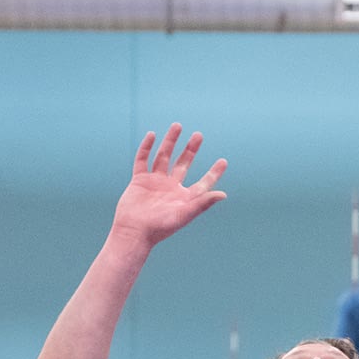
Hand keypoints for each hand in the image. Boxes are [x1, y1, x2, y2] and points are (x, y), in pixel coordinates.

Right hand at [111, 125, 227, 248]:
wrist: (134, 232)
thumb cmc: (160, 227)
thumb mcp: (184, 214)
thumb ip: (203, 203)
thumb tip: (223, 194)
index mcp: (184, 198)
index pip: (203, 183)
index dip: (214, 173)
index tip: (224, 161)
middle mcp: (171, 188)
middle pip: (183, 164)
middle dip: (191, 150)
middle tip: (199, 135)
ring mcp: (155, 182)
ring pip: (164, 157)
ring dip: (170, 142)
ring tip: (177, 126)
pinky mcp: (140, 180)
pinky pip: (143, 160)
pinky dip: (147, 147)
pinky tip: (152, 135)